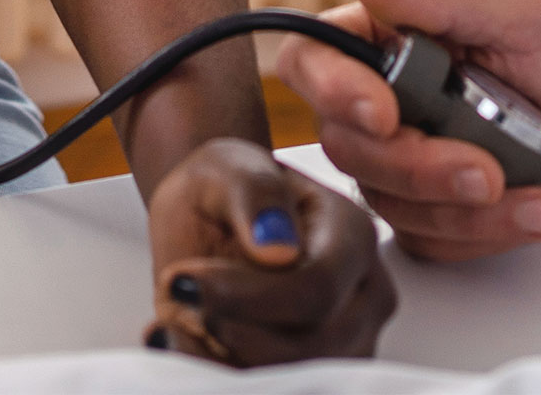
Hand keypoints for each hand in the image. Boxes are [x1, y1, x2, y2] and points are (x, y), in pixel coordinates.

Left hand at [144, 137, 395, 364]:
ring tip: (175, 317)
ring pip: (294, 379)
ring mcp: (348, 342)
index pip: (316, 289)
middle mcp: (365, 294)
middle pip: (311, 346)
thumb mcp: (229, 167)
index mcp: (353, 234)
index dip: (246, 297)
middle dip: (232, 329)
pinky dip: (220, 374)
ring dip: (224, 356)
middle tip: (176, 296)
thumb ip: (254, 194)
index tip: (181, 279)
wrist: (217, 218)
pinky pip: (272, 388)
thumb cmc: (228, 186)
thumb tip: (280, 250)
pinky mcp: (315, 372)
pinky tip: (180, 339)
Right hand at [275, 0, 540, 261]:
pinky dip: (490, 230)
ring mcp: (401, 165)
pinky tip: (535, 204)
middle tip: (484, 165)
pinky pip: (434, 240)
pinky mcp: (431, 216)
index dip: (331, 88)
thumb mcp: (515, 9)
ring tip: (529, 187)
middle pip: (348, 144)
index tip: (384, 111)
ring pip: (389, 201)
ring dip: (463, 204)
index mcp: (386, 39)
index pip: (313, 58)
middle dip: (419, 165)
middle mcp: (381, 102)